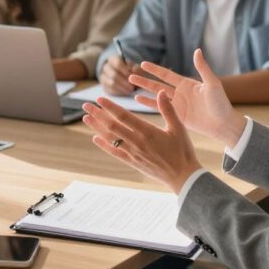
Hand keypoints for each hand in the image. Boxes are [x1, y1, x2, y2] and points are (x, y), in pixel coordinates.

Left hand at [82, 91, 201, 193]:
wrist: (182, 176)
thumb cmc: (183, 151)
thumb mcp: (178, 127)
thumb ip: (168, 109)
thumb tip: (161, 92)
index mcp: (148, 132)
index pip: (124, 116)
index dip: (110, 107)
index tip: (100, 99)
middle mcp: (137, 142)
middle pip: (112, 126)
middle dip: (98, 114)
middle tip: (86, 105)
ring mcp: (133, 153)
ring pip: (111, 138)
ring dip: (97, 127)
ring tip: (86, 117)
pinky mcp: (133, 162)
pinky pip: (115, 153)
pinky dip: (104, 145)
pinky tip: (96, 138)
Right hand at [100, 55, 143, 94]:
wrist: (125, 76)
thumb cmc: (131, 70)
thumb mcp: (135, 67)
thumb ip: (136, 68)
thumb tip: (134, 69)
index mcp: (113, 59)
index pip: (117, 63)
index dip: (125, 71)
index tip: (132, 77)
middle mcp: (106, 67)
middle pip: (113, 75)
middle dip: (124, 82)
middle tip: (133, 87)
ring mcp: (104, 77)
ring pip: (111, 83)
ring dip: (122, 88)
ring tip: (131, 90)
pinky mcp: (105, 87)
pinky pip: (110, 90)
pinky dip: (119, 92)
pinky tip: (126, 92)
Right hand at [129, 49, 245, 146]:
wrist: (224, 124)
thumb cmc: (221, 103)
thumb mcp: (212, 84)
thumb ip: (202, 68)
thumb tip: (197, 50)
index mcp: (187, 84)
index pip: (166, 74)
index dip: (154, 69)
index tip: (142, 64)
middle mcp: (180, 93)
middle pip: (157, 84)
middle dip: (144, 80)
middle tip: (130, 75)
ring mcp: (177, 105)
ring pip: (156, 96)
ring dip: (144, 91)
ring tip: (130, 86)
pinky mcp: (177, 116)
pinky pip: (160, 109)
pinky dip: (148, 104)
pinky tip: (138, 100)